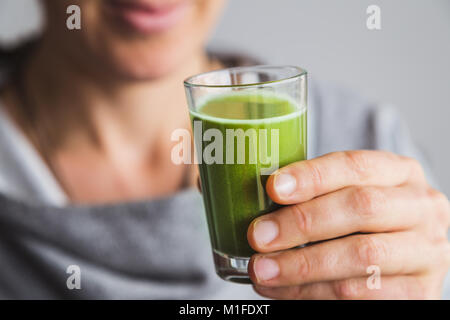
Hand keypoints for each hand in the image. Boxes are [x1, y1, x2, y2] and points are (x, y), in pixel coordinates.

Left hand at [247, 150, 449, 298]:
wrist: (400, 263)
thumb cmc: (361, 224)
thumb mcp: (346, 197)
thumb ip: (316, 195)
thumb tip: (260, 202)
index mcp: (400, 172)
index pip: (355, 165)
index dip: (312, 176)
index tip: (273, 188)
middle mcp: (421, 206)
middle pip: (360, 207)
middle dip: (302, 222)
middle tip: (259, 236)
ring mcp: (427, 250)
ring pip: (361, 255)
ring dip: (302, 265)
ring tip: (262, 270)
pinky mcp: (422, 291)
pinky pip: (362, 293)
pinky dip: (314, 293)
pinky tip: (284, 290)